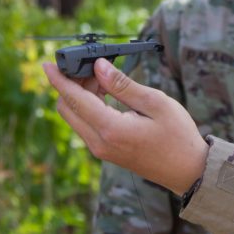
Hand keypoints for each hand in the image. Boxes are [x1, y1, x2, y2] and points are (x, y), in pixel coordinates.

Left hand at [43, 58, 207, 194]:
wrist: (187, 170)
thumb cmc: (178, 135)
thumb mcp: (156, 103)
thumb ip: (124, 85)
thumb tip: (99, 67)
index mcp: (110, 129)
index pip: (74, 99)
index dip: (59, 79)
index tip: (46, 63)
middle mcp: (99, 142)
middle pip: (67, 108)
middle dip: (70, 84)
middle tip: (91, 66)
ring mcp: (100, 149)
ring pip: (75, 117)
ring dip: (81, 95)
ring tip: (104, 77)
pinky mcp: (105, 151)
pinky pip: (86, 124)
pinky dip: (89, 106)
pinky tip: (107, 93)